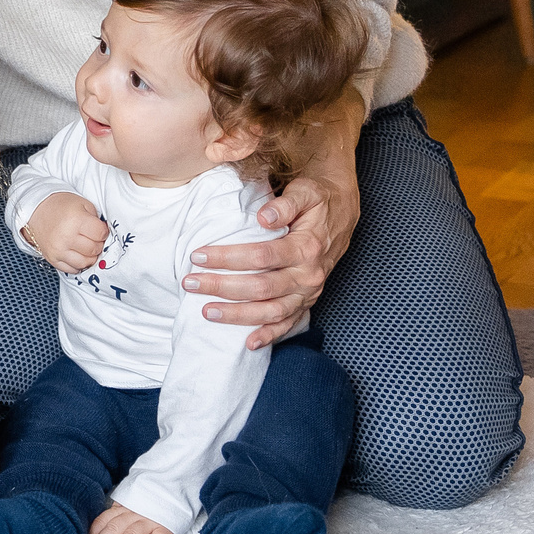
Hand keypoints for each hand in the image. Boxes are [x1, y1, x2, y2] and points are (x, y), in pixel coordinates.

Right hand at [23, 192, 108, 273]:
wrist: (36, 211)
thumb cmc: (61, 206)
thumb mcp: (83, 204)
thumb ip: (96, 220)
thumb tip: (105, 237)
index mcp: (75, 220)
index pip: (100, 234)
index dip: (103, 232)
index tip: (99, 229)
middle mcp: (66, 237)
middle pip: (94, 249)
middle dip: (97, 244)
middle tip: (92, 237)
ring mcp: (58, 250)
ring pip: (85, 262)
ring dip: (89, 256)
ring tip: (85, 246)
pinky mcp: (52, 259)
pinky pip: (72, 269)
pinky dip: (77, 263)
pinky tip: (76, 253)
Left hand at [87, 502, 174, 533]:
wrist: (173, 486)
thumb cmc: (147, 503)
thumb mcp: (129, 504)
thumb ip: (116, 514)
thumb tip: (95, 531)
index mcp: (123, 508)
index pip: (103, 520)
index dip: (92, 533)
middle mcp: (133, 514)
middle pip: (114, 527)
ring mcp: (150, 520)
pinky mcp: (165, 528)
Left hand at [185, 91, 366, 347]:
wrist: (343, 206)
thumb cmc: (317, 194)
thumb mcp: (305, 190)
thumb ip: (286, 203)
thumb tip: (265, 216)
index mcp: (308, 246)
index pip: (262, 256)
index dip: (228, 258)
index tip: (197, 253)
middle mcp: (310, 274)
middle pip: (262, 288)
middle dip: (223, 287)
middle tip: (190, 283)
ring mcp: (310, 290)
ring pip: (272, 311)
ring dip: (238, 315)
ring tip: (206, 313)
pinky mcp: (309, 298)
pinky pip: (291, 323)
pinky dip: (270, 334)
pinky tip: (247, 343)